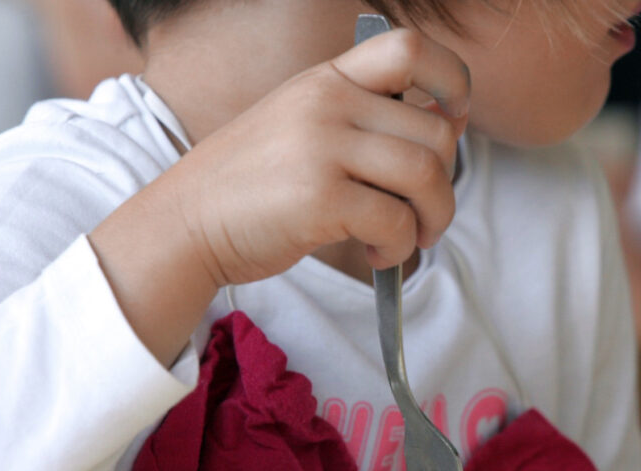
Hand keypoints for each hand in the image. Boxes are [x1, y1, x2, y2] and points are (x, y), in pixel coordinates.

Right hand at [166, 28, 470, 285]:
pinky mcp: (319, 197)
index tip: (454, 118)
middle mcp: (327, 103)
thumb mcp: (306, 126)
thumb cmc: (255, 183)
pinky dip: (400, 248)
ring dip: (434, 219)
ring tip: (408, 238)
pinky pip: (396, 222)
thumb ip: (368, 119)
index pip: (411, 47)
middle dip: (446, 185)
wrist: (186, 222)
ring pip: (426, 177)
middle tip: (425, 215)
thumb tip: (450, 123)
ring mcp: (322, 147)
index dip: (452, 80)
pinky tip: (376, 253)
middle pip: (436, 132)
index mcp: (327, 78)